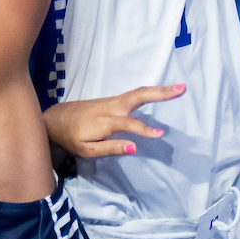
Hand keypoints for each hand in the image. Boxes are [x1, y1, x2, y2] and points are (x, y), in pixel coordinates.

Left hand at [43, 83, 185, 158]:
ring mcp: (113, 101)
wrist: (58, 119)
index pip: (128, 124)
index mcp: (105, 120)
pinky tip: (162, 92)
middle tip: (181, 89)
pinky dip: (150, 92)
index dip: (144, 130)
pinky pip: (135, 95)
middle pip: (138, 96)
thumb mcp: (88, 150)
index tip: (160, 135)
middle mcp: (111, 106)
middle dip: (160, 93)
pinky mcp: (114, 101)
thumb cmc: (73, 137)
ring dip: (159, 90)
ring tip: (179, 88)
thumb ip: (111, 148)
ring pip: (138, 92)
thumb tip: (134, 148)